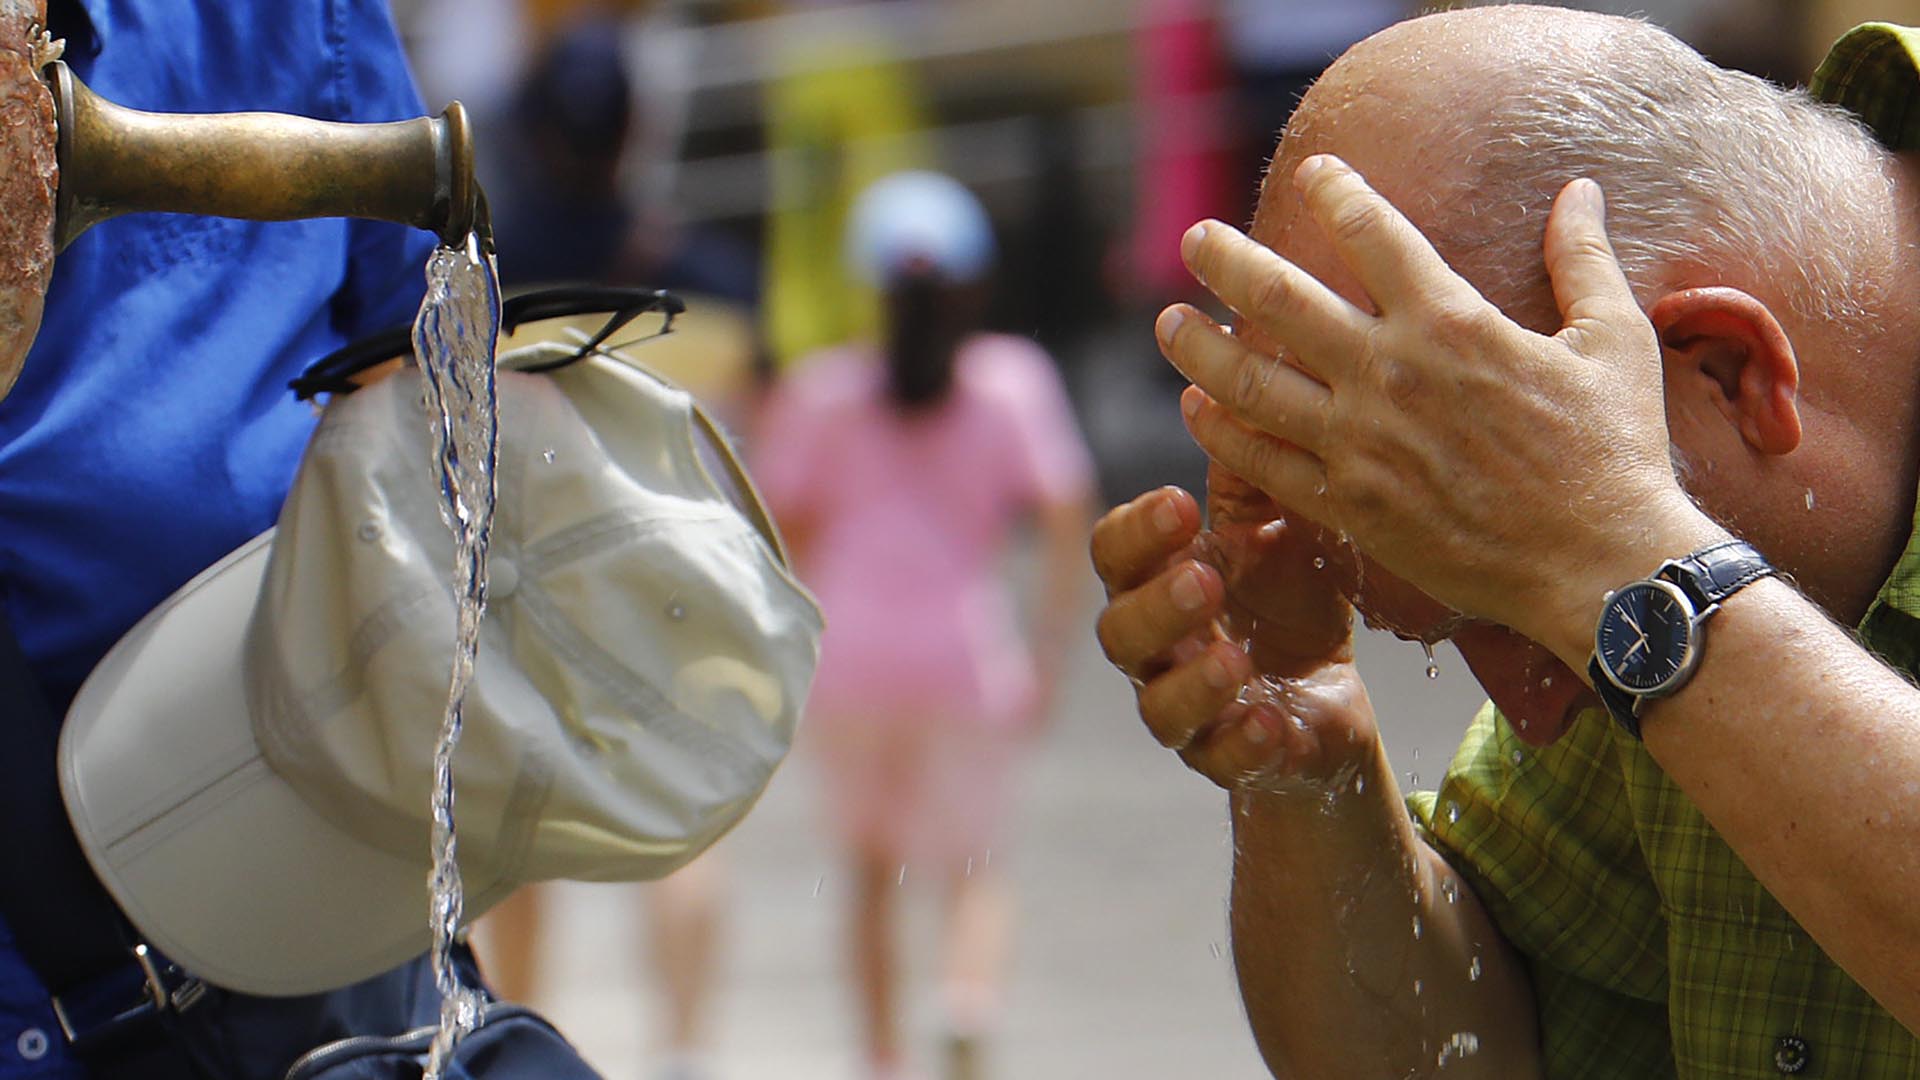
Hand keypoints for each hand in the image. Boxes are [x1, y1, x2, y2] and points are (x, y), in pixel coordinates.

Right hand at [1091, 473, 1376, 791]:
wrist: (1330, 695)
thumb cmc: (1288, 598)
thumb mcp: (1279, 526)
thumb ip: (1251, 470)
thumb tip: (1236, 369)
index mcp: (1158, 579)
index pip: (1116, 553)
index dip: (1137, 531)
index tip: (1179, 504)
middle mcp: (1157, 648)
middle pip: (1120, 632)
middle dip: (1157, 605)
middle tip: (1202, 578)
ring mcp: (1188, 711)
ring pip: (1158, 706)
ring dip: (1192, 682)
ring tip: (1234, 659)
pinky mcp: (1232, 759)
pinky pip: (1220, 761)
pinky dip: (1241, 745)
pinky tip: (1269, 723)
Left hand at [1157, 155, 1721, 664]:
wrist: (1599, 566)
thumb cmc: (1614, 452)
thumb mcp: (1615, 340)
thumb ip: (1584, 260)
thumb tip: (1578, 191)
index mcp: (1451, 322)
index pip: (1373, 233)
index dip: (1336, 193)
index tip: (1314, 174)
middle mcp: (1390, 373)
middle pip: (1279, 299)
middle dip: (1226, 262)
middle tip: (1194, 241)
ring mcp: (1360, 442)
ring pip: (1249, 383)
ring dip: (1199, 347)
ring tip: (1169, 322)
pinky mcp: (1348, 504)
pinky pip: (1264, 462)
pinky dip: (1222, 433)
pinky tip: (1197, 409)